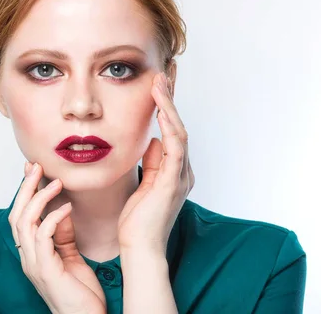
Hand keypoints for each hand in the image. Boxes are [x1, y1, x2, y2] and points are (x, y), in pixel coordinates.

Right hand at [8, 161, 106, 313]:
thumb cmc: (80, 294)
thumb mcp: (70, 256)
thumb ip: (62, 234)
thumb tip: (62, 207)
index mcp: (31, 252)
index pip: (20, 215)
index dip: (24, 191)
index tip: (32, 169)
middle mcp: (27, 257)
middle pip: (16, 214)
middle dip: (25, 188)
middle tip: (36, 165)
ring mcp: (34, 264)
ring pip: (24, 222)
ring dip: (39, 198)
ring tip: (55, 182)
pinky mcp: (45, 270)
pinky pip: (43, 237)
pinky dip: (54, 218)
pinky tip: (67, 207)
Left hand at [117, 71, 194, 254]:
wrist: (139, 246)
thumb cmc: (137, 220)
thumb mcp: (142, 183)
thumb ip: (150, 163)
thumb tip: (152, 140)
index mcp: (174, 170)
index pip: (172, 130)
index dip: (167, 106)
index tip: (158, 84)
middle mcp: (182, 170)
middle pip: (178, 125)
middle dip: (171, 98)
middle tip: (164, 72)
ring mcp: (180, 176)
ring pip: (179, 132)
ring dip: (169, 105)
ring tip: (160, 82)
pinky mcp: (173, 182)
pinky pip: (176, 148)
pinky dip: (170, 126)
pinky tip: (162, 110)